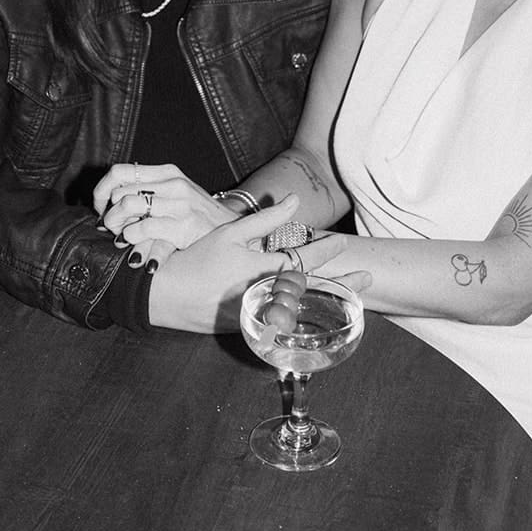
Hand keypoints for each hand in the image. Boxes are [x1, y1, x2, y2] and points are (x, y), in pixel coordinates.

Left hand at [94, 162, 236, 248]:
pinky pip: (142, 227)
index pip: (119, 172)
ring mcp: (179, 203)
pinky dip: (131, 238)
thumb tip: (109, 201)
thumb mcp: (177, 194)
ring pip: (127, 205)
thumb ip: (149, 191)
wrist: (233, 229)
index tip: (101, 208)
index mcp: (168, 172)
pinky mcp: (183, 225)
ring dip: (117, 225)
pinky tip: (134, 246)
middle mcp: (173, 183)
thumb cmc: (199, 215)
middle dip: (108, 214)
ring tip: (121, 237)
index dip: (102, 190)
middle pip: (120, 191)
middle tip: (112, 229)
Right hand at [147, 194, 369, 331]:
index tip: (343, 244)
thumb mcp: (230, 233)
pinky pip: (280, 319)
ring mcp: (259, 316)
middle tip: (367, 279)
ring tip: (349, 295)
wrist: (164, 294)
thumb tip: (293, 201)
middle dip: (342, 284)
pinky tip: (310, 311)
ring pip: (299, 307)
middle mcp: (267, 296)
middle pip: (313, 290)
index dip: (327, 250)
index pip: (305, 259)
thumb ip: (266, 219)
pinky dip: (297, 313)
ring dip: (324, 300)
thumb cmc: (196, 259)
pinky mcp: (248, 328)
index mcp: (264, 270)